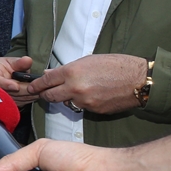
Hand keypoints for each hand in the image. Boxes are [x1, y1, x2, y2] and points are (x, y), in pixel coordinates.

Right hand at [0, 55, 38, 104]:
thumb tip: (27, 60)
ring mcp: (5, 99)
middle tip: (39, 86)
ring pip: (20, 98)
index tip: (16, 86)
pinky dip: (33, 97)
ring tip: (42, 88)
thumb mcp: (9, 61)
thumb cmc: (3, 67)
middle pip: (12, 93)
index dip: (6, 85)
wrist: (2, 76)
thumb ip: (19, 62)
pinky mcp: (13, 104)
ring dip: (32, 94)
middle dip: (26, 89)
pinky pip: (24, 102)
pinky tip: (39, 92)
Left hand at [27, 54, 147, 114]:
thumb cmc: (116, 65)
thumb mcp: (89, 60)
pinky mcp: (93, 111)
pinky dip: (81, 102)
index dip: (36, 84)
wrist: (140, 80)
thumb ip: (67, 68)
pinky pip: (81, 107)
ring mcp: (84, 102)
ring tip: (74, 91)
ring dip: (65, 98)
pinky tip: (90, 95)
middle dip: (45, 94)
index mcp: (72, 72)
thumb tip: (50, 73)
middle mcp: (75, 88)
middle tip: (43, 93)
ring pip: (65, 102)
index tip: (31, 86)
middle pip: (50, 96)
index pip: (46, 80)